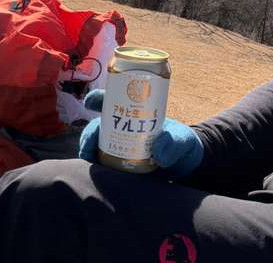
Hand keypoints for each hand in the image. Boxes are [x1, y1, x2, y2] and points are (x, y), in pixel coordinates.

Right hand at [77, 89, 203, 176]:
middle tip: (88, 145)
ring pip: (97, 146)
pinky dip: (96, 169)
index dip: (98, 98)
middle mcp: (122, 129)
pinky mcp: (119, 166)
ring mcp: (119, 147)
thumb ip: (173, 143)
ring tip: (89, 161)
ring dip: (89, 152)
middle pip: (99, 127)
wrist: (183, 166)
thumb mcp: (181, 139)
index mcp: (135, 114)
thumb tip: (159, 151)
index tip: (90, 101)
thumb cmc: (181, 143)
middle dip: (90, 134)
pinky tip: (94, 174)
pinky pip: (103, 166)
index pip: (113, 100)